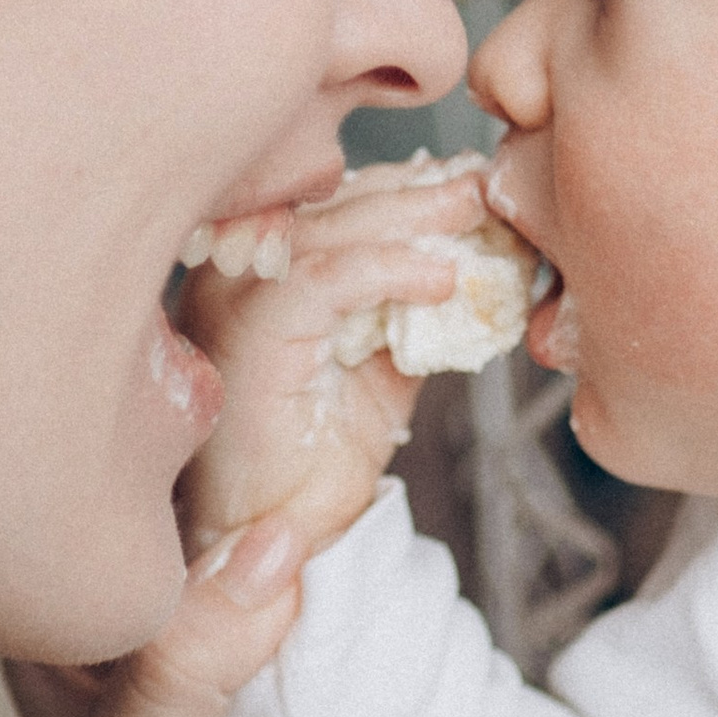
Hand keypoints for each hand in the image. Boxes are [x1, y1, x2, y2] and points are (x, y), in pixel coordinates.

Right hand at [180, 163, 491, 557]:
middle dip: (419, 190)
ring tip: (476, 215)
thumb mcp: (380, 364)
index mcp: (259, 267)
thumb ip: (411, 310)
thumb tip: (478, 258)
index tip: (473, 182)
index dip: (406, 186)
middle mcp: (235, 271)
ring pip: (329, 227)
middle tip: (485, 185)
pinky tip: (440, 278)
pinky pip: (323, 279)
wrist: (274, 534)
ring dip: (413, 217)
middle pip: (333, 201)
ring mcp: (232, 298)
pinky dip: (388, 269)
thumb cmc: (313, 457)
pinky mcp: (248, 335)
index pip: (334, 200)